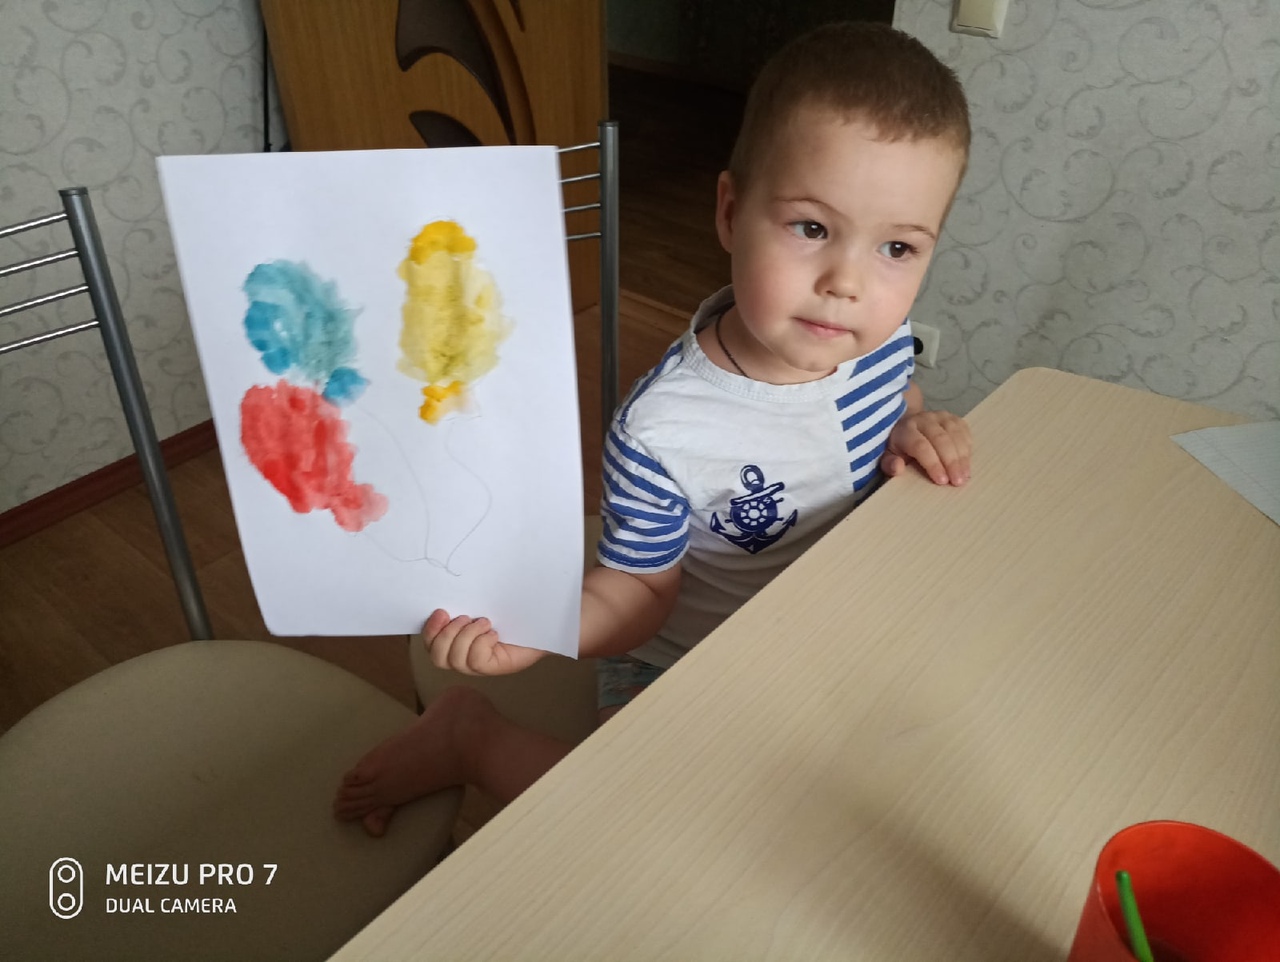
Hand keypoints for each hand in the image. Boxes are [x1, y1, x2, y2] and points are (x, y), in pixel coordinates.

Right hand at [422, 608, 546, 675]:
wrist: (541, 621)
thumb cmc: (512, 612)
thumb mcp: (484, 605)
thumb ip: (465, 604)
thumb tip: (445, 598)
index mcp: (456, 642)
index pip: (431, 645)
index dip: (430, 631)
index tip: (441, 611)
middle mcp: (463, 658)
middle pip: (438, 657)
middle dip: (447, 635)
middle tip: (465, 617)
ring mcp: (478, 667)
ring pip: (456, 659)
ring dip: (467, 636)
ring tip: (485, 622)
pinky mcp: (494, 668)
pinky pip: (476, 660)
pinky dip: (482, 643)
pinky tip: (494, 634)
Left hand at [881, 410, 970, 485]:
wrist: (910, 425)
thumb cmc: (901, 446)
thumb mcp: (889, 456)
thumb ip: (890, 464)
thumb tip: (897, 468)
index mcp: (906, 429)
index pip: (921, 445)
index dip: (932, 463)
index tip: (941, 481)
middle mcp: (925, 419)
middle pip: (941, 440)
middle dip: (951, 462)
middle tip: (957, 482)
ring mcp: (941, 417)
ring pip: (955, 435)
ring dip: (962, 457)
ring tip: (964, 476)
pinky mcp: (954, 418)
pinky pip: (965, 432)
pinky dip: (967, 449)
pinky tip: (967, 464)